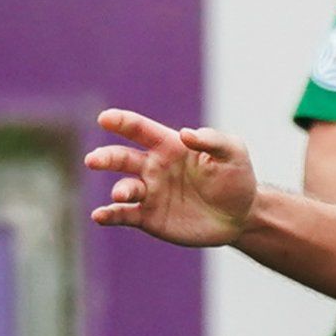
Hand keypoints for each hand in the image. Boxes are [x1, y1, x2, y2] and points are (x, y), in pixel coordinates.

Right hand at [88, 110, 257, 247]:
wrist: (241, 215)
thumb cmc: (237, 177)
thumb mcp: (233, 153)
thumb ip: (212, 140)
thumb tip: (185, 133)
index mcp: (169, 146)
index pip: (140, 129)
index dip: (122, 122)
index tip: (105, 118)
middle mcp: (153, 167)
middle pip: (122, 157)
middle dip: (106, 157)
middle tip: (94, 160)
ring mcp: (149, 192)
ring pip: (124, 188)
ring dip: (119, 190)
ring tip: (121, 193)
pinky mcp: (149, 217)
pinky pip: (124, 215)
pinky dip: (109, 215)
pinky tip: (100, 216)